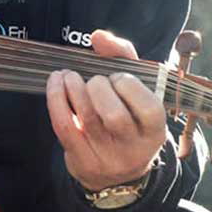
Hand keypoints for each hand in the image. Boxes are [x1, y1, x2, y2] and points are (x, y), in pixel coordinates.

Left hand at [45, 29, 166, 191]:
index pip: (148, 107)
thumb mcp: (135, 91)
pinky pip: (64, 126)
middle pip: (114, 115)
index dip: (128, 85)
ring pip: (87, 118)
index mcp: (155, 131)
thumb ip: (122, 58)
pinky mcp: (82, 161)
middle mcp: (134, 148)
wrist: (115, 175)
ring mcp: (107, 158)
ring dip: (73, 87)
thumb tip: (98, 37)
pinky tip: (56, 82)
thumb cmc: (127, 118)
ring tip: (69, 75)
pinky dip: (56, 98)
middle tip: (94, 80)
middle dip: (99, 87)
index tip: (116, 77)